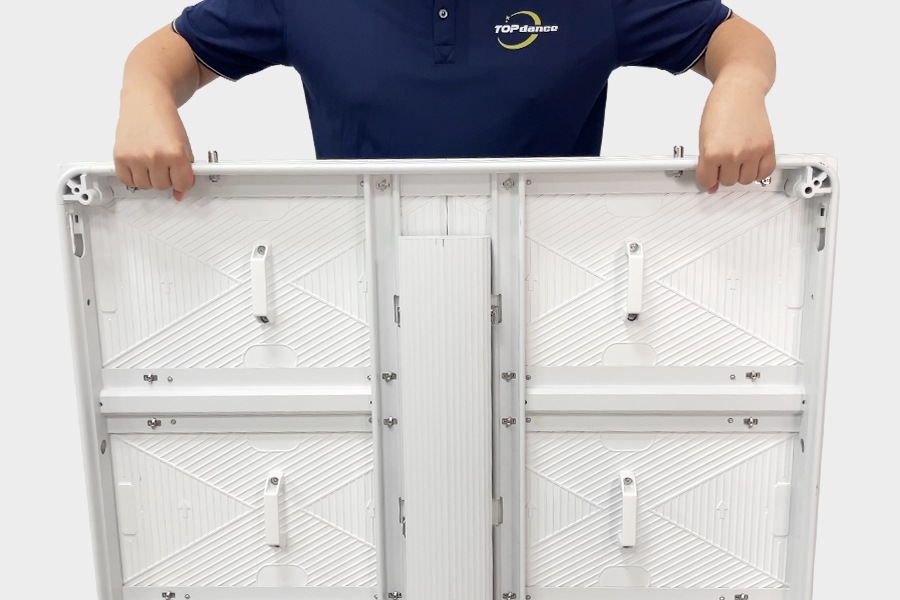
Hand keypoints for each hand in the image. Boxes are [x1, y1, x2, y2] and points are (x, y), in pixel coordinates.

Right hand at [113, 90, 195, 200]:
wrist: (146, 100)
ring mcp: (136, 157)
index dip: (183, 181)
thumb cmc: (165, 120)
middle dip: (166, 176)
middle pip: (163, 186)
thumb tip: (179, 194)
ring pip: (146, 186)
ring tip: (152, 160)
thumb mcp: (184, 146)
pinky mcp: (120, 156)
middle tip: (165, 161)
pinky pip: (127, 181)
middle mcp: (155, 156)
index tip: (181, 175)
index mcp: (175, 153)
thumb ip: (185, 171)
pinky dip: (133, 177)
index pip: (182, 184)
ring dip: (150, 177)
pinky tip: (139, 164)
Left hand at [695, 75, 775, 193]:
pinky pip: (765, 173)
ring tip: (737, 158)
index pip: (707, 181)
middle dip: (724, 172)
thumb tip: (713, 186)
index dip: (707, 178)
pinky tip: (752, 163)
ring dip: (741, 173)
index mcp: (712, 152)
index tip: (709, 174)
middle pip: (728, 182)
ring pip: (746, 180)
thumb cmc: (720, 109)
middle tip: (724, 158)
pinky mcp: (767, 147)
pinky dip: (759, 172)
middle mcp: (733, 153)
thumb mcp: (704, 139)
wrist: (739, 89)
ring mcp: (752, 151)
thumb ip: (706, 164)